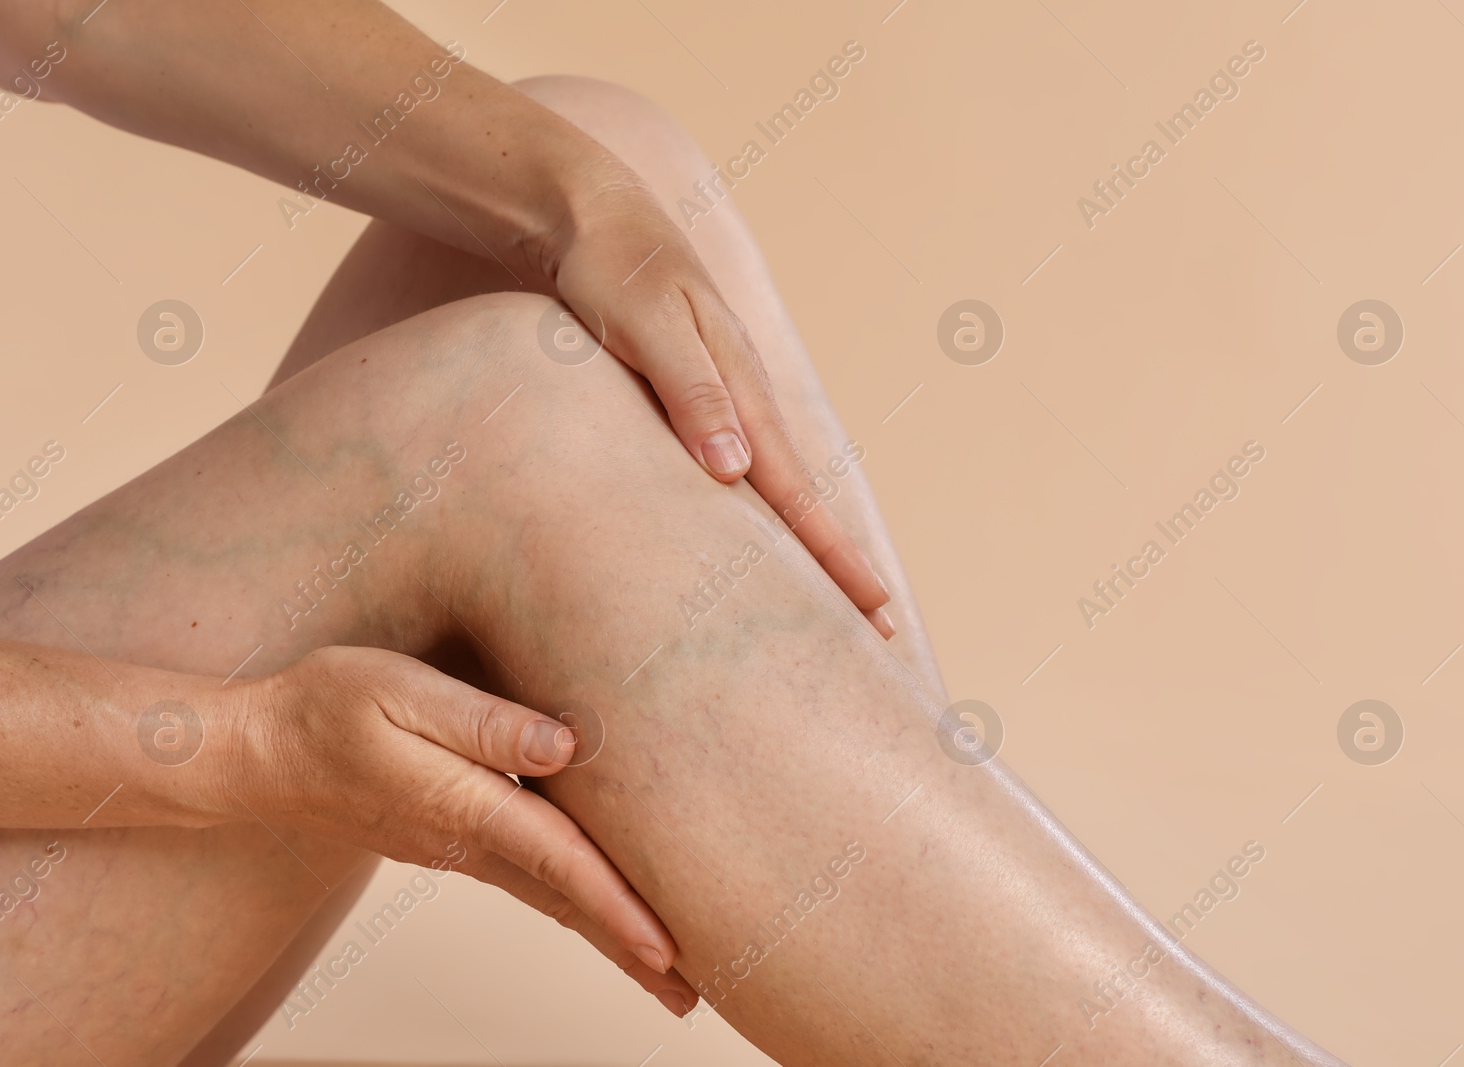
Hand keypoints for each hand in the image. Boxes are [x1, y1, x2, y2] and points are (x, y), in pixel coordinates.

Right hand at [224, 645, 698, 1016]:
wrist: (258, 756)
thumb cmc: (327, 708)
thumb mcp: (399, 692)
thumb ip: (483, 721)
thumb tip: (564, 746)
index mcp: (462, 805)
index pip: (559, 861)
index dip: (616, 904)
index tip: (668, 949)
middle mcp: (466, 841)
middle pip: (566, 902)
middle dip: (629, 951)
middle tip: (692, 997)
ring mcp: (458, 849)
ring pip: (550, 899)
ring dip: (607, 936)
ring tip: (665, 971)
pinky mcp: (452, 840)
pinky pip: (529, 881)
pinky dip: (574, 905)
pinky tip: (598, 911)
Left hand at [535, 144, 894, 637]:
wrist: (588, 210)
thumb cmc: (611, 266)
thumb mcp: (646, 325)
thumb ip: (691, 394)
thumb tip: (736, 472)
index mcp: (742, 389)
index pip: (797, 494)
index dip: (834, 557)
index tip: (873, 612)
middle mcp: (743, 400)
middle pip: (799, 501)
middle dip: (837, 567)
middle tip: (875, 636)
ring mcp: (720, 400)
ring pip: (771, 489)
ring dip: (801, 546)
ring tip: (827, 601)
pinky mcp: (689, 399)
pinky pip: (735, 470)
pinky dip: (756, 513)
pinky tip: (750, 536)